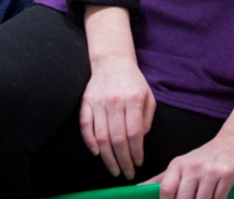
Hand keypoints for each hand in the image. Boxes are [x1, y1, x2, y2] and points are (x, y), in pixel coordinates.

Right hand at [80, 53, 155, 180]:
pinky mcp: (85, 101)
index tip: (138, 163)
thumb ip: (147, 119)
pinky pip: (85, 125)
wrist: (112, 61)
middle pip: (118, 139)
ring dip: (107, 157)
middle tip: (126, 173)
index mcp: (133, 99)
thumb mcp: (148, 96)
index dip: (136, 152)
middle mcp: (114, 101)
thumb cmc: (133, 81)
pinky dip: (89, 141)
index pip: (134, 134)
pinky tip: (96, 153)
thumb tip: (139, 140)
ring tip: (114, 169)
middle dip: (123, 161)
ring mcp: (98, 102)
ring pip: (101, 136)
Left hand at [143, 138, 233, 198]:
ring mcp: (210, 170)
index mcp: (177, 165)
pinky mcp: (227, 174)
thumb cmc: (201, 159)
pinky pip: (219, 198)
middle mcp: (193, 166)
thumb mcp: (179, 166)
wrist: (230, 145)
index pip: (166, 189)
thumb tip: (138, 189)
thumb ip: (160, 180)